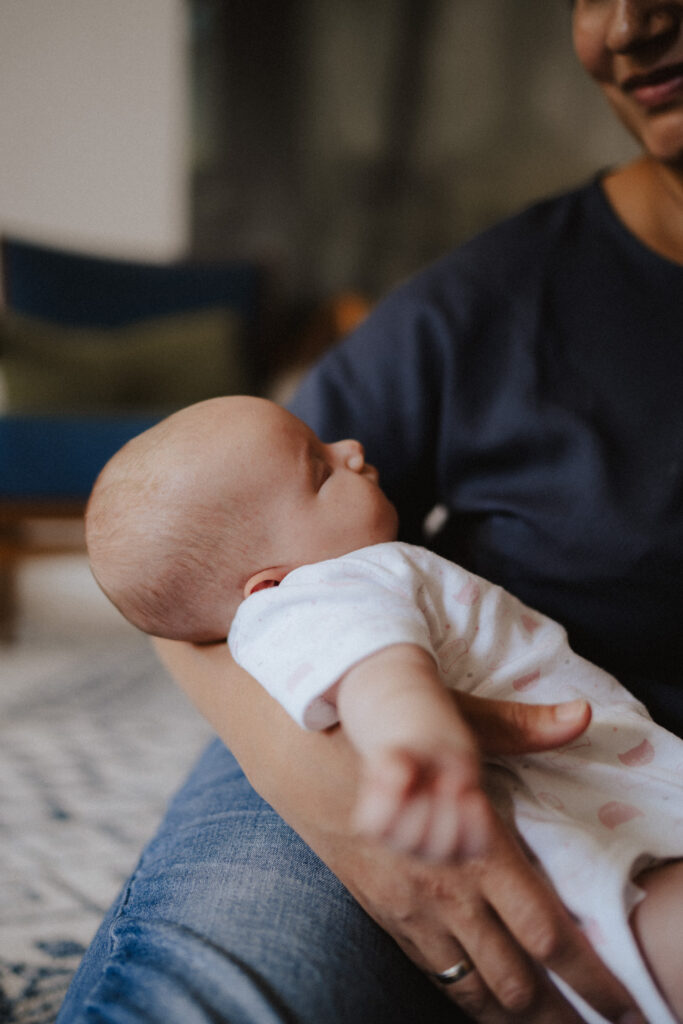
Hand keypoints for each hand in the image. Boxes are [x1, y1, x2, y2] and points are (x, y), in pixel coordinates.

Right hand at [340, 694, 642, 1022]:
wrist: (303, 753)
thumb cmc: (388, 731)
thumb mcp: (461, 723)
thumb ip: (523, 728)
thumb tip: (581, 715)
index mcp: (478, 848)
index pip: (545, 930)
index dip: (588, 973)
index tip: (617, 999)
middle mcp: (447, 892)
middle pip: (515, 978)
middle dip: (557, 1012)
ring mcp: (412, 911)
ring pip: (473, 987)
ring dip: (513, 1015)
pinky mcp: (385, 916)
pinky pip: (433, 973)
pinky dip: (467, 997)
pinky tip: (485, 1004)